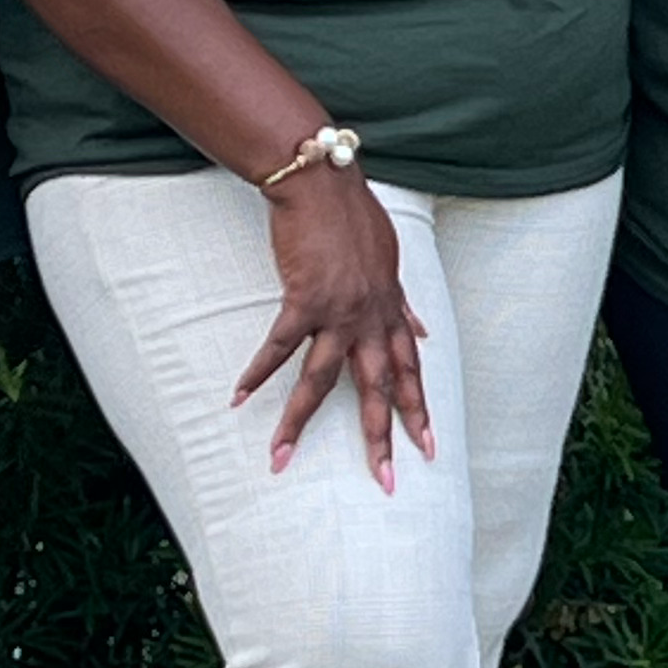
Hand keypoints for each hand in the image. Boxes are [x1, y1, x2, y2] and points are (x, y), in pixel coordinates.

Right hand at [233, 163, 434, 481]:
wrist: (323, 185)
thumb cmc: (354, 218)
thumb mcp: (391, 262)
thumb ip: (403, 303)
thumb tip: (423, 330)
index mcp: (391, 311)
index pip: (411, 371)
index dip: (419, 409)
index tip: (429, 447)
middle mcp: (370, 318)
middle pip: (378, 388)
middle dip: (382, 437)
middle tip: (386, 482)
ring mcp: (338, 312)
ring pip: (321, 381)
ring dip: (297, 422)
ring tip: (280, 458)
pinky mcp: (303, 300)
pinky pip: (279, 347)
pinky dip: (257, 372)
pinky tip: (238, 397)